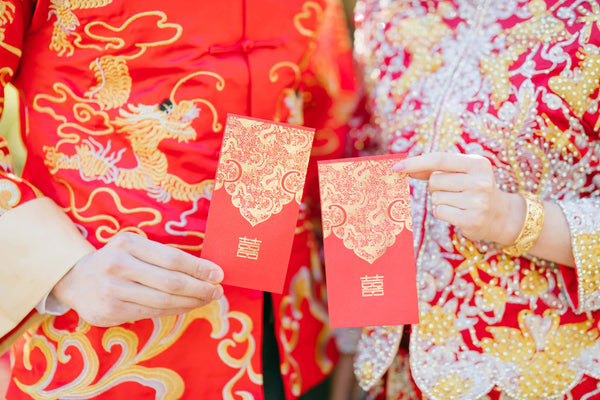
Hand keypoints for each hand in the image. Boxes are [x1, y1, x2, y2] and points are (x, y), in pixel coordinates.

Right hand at [51, 232, 223, 326]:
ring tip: (207, 299)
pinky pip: (152, 313)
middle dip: (200, 288)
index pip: (172, 258)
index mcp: (127, 243)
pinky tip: (187, 306)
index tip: (218, 274)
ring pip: (163, 301)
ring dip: (191, 302)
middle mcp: (117, 266)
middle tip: (217, 290)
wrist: (76, 279)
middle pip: (171, 282)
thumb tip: (204, 270)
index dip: (199, 268)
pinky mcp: (110, 312)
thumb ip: (162, 255)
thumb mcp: (134, 247)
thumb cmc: (117, 260)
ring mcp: (112, 291)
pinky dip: (175, 310)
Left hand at [394, 152, 523, 244]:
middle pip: (434, 181)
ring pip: (435, 198)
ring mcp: (478, 201)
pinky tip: (457, 213)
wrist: (501, 215)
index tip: (396, 168)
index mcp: (477, 163)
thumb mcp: (460, 173)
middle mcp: (480, 180)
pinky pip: (439, 212)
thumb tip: (403, 168)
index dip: (416, 163)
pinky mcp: (472, 219)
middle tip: (454, 191)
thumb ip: (433, 169)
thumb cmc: (472, 189)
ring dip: (440, 201)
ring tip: (458, 202)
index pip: (439, 159)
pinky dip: (442, 212)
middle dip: (436, 187)